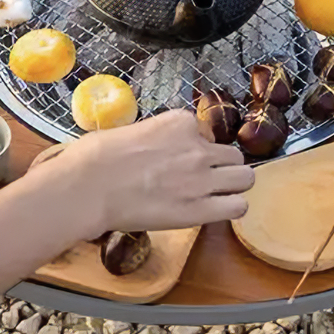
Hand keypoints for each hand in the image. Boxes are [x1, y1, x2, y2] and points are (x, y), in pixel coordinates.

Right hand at [33, 109, 253, 236]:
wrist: (88, 187)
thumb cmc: (94, 157)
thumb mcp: (128, 130)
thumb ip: (153, 136)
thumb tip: (151, 147)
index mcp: (180, 122)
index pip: (206, 132)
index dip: (196, 147)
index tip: (180, 158)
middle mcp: (198, 147)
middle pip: (233, 155)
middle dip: (221, 166)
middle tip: (203, 179)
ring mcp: (202, 179)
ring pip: (245, 178)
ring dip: (233, 185)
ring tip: (215, 195)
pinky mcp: (200, 209)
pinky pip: (238, 206)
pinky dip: (231, 208)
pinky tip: (216, 210)